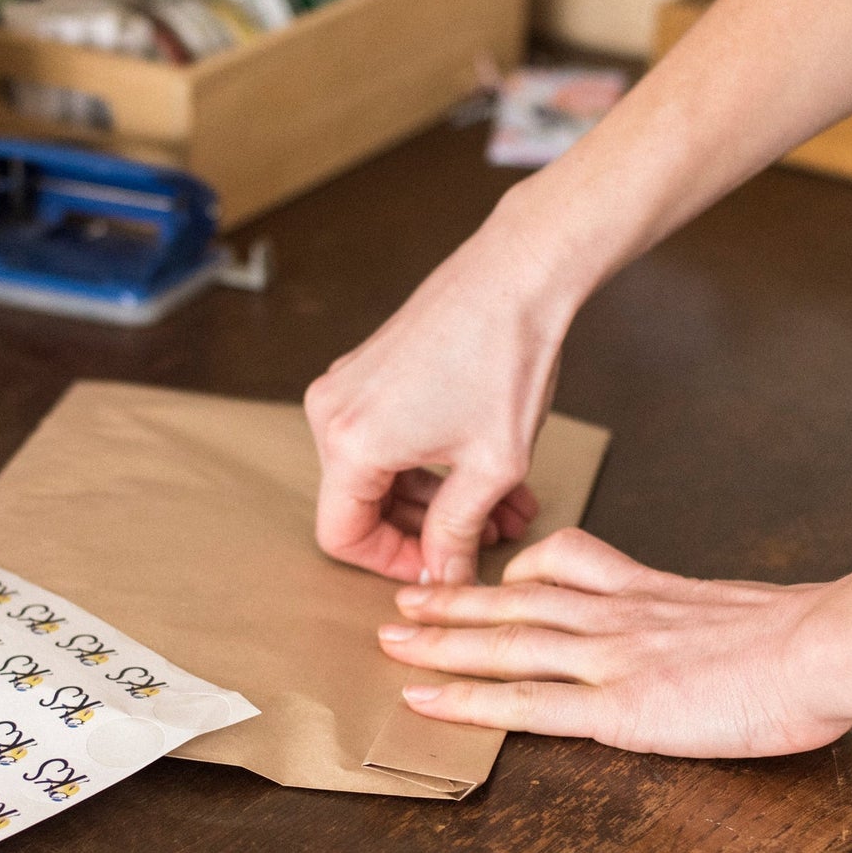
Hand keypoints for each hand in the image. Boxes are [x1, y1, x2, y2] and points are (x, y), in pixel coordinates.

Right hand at [305, 217, 575, 583]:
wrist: (518, 274)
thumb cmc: (505, 360)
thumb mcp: (491, 466)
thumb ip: (458, 531)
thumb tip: (444, 577)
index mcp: (350, 443)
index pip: (342, 537)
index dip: (393, 564)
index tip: (442, 569)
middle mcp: (332, 413)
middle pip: (362, 504)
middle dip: (430, 531)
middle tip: (490, 540)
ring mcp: (348, 386)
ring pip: (382, 472)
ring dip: (441, 499)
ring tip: (507, 510)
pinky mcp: (372, 370)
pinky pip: (390, 437)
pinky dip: (433, 463)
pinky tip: (491, 473)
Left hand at [376, 528, 851, 757]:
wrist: (822, 648)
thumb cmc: (805, 639)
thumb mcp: (751, 611)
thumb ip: (712, 619)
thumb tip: (713, 635)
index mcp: (651, 590)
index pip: (568, 564)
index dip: (517, 571)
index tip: (486, 574)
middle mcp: (617, 614)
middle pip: (517, 599)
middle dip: (455, 600)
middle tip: (404, 601)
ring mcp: (611, 657)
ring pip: (505, 641)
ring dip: (441, 640)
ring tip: (393, 641)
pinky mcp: (616, 706)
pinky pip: (524, 702)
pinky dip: (467, 700)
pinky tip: (426, 700)